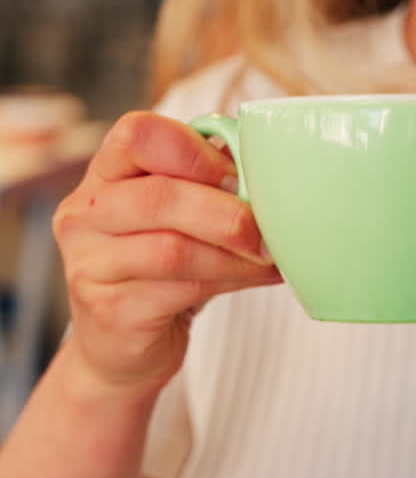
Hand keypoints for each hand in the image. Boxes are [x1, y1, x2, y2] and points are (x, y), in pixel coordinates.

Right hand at [53, 111, 281, 394]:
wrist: (120, 344)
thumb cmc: (158, 269)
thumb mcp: (177, 217)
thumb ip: (207, 185)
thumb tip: (269, 171)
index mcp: (103, 175)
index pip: (136, 134)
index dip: (193, 149)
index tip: (235, 175)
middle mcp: (84, 214)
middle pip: (158, 197)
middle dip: (224, 212)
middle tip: (265, 229)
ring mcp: (90, 265)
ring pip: (172, 250)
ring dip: (233, 254)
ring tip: (269, 257)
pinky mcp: (109, 312)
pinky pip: (178, 290)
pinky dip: (229, 281)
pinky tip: (255, 277)